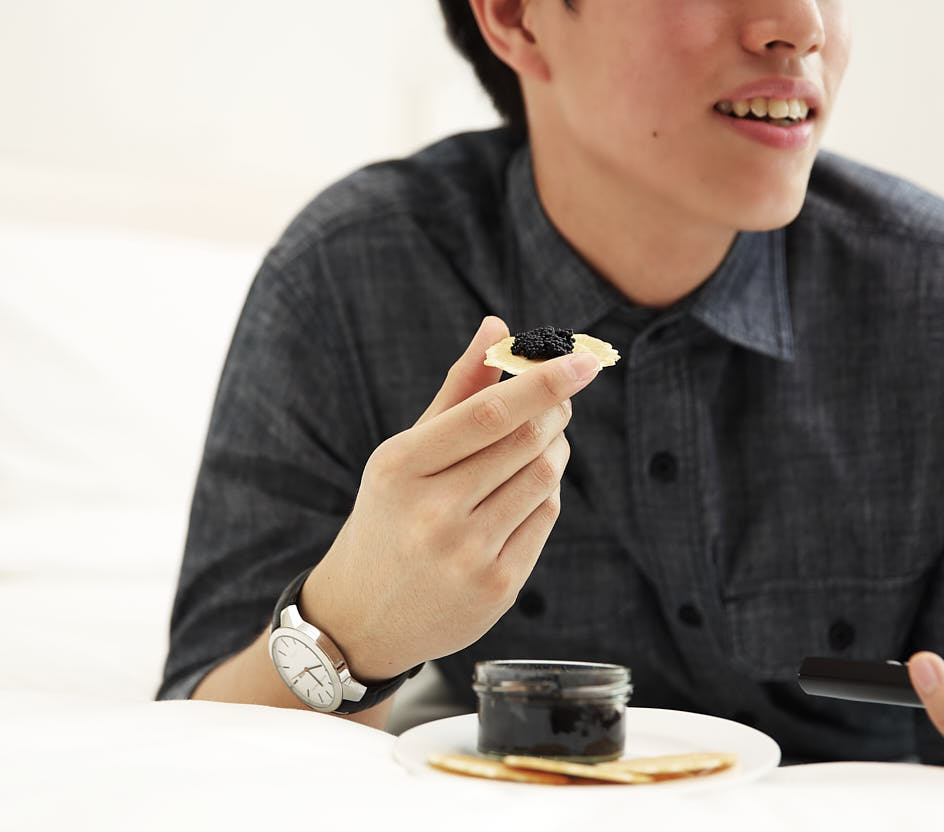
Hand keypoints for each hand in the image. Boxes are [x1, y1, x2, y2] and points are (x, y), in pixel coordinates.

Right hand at [300, 316, 600, 680]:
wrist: (361, 618)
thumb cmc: (388, 517)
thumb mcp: (404, 453)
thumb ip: (456, 390)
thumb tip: (498, 326)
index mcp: (401, 468)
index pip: (489, 414)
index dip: (542, 382)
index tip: (583, 360)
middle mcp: (433, 513)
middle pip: (525, 442)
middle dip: (553, 410)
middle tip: (559, 395)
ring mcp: (466, 556)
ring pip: (543, 478)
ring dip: (555, 448)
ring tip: (542, 441)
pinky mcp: (496, 589)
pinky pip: (544, 518)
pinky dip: (546, 492)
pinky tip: (527, 488)